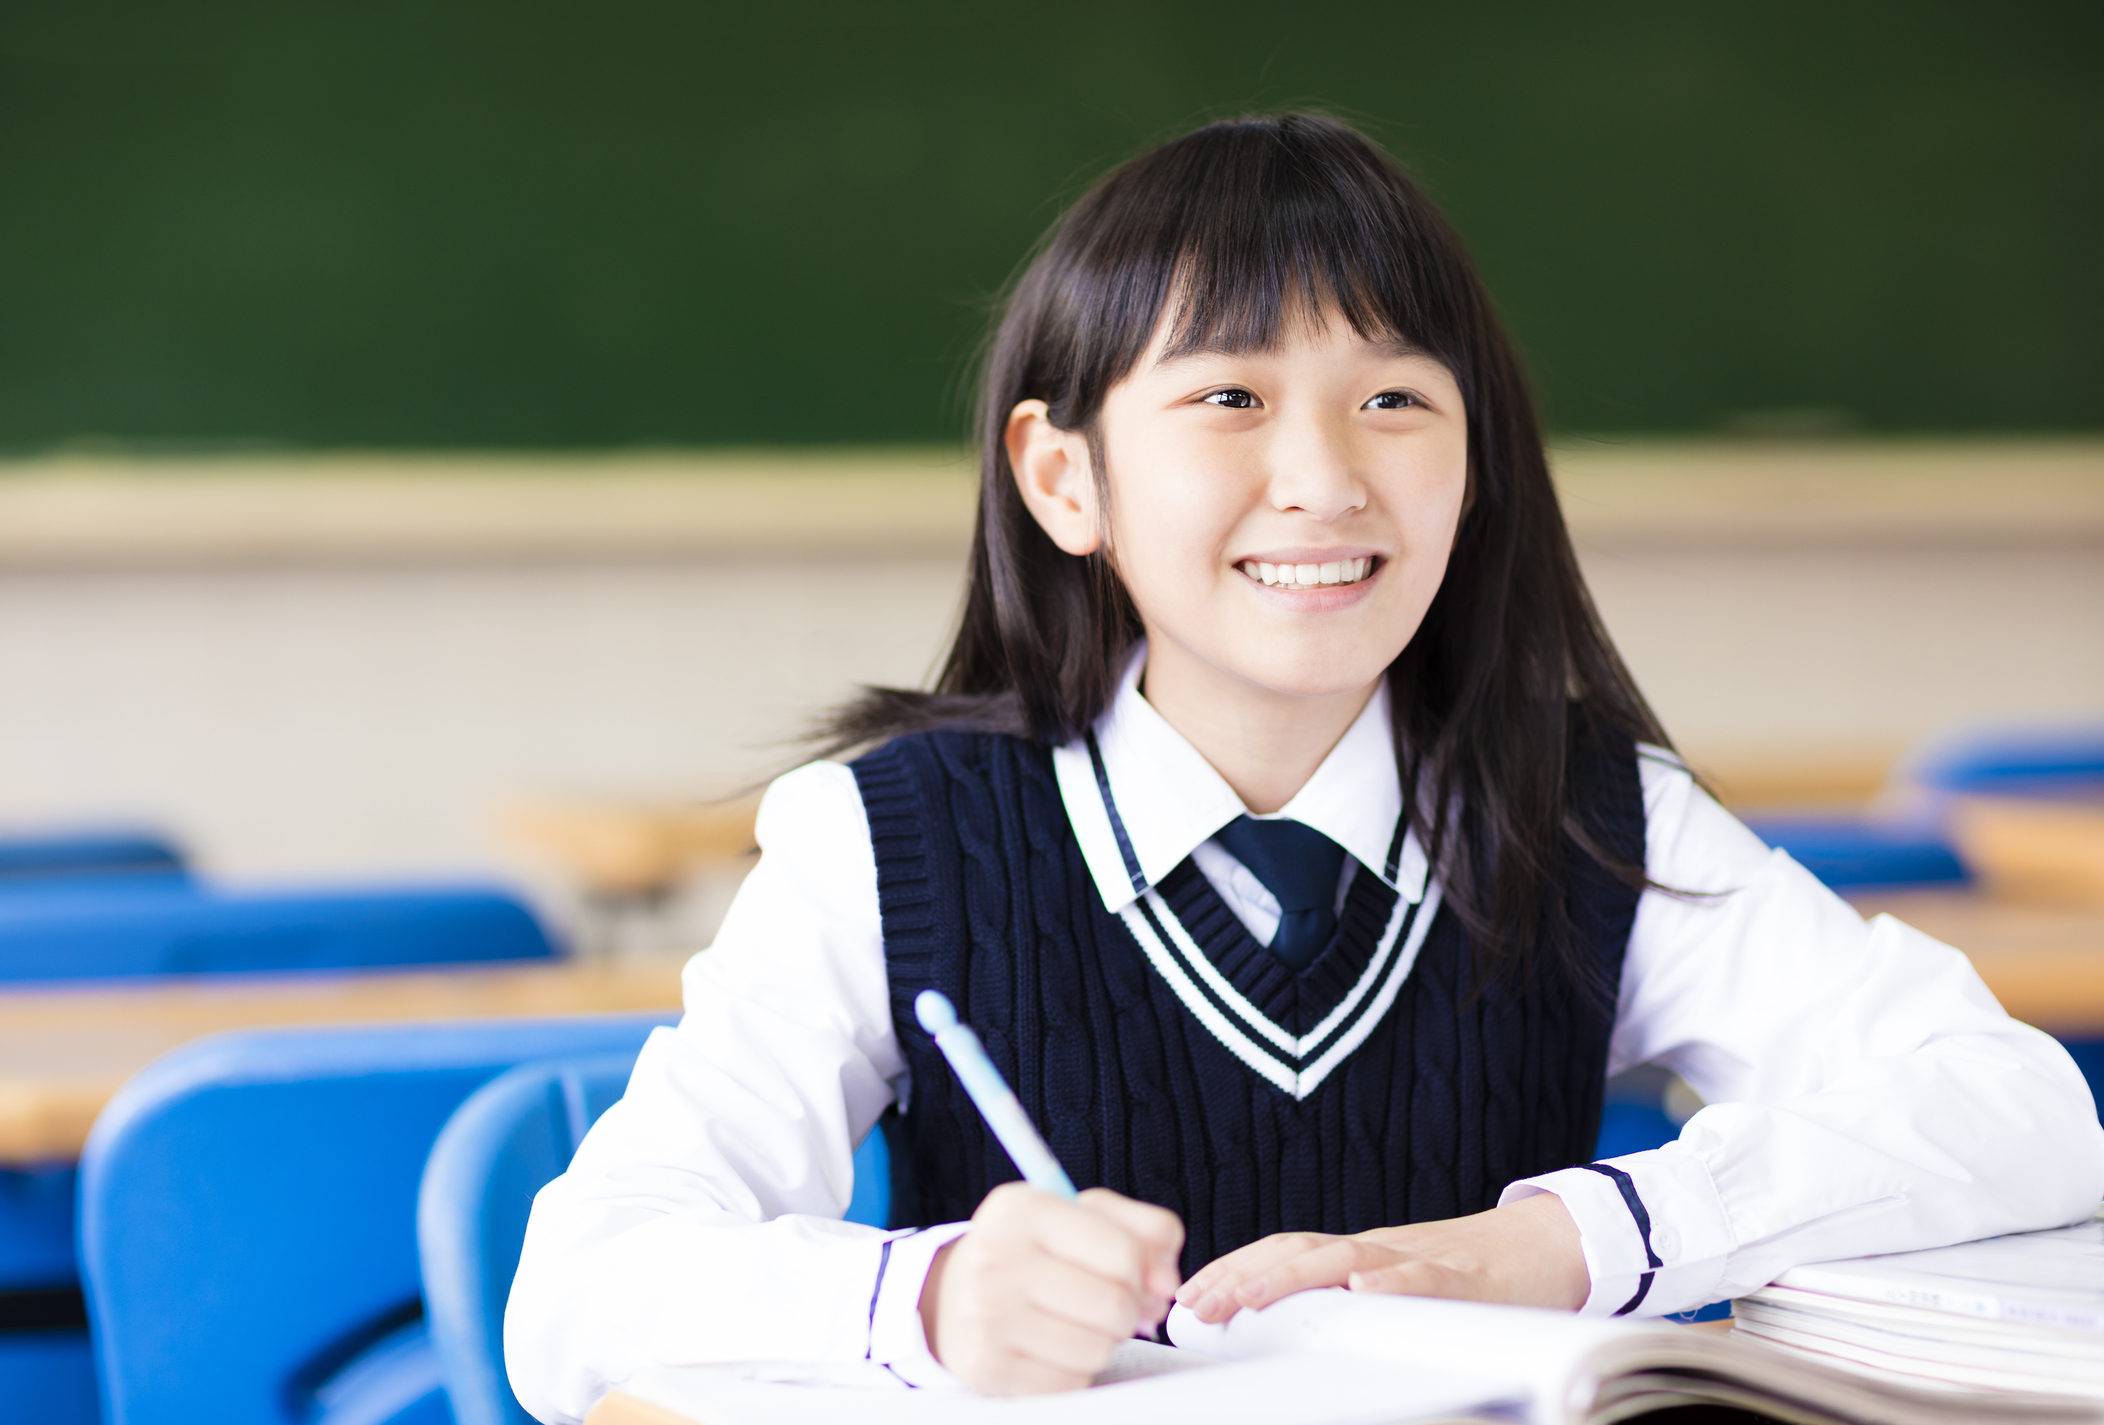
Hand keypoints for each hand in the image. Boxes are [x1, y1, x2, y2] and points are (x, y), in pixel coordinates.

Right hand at [920, 1183, 1184, 1394]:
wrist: (955, 1294)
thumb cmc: (1033, 1250)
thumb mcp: (1083, 1216)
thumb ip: (1146, 1230)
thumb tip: (1167, 1282)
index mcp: (1023, 1209)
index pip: (1124, 1253)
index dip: (1145, 1272)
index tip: (1135, 1276)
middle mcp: (996, 1258)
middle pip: (1115, 1306)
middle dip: (1127, 1311)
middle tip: (1108, 1304)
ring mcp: (986, 1316)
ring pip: (1098, 1349)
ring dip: (1102, 1342)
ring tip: (1077, 1323)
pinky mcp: (986, 1366)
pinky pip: (1071, 1382)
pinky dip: (1074, 1370)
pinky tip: (1052, 1347)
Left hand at [1175, 1191, 1587, 1322]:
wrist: (1548, 1244)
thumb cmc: (1469, 1273)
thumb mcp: (1398, 1284)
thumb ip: (1351, 1300)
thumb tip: (1291, 1328)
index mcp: (1358, 1253)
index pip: (1281, 1251)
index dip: (1232, 1269)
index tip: (1187, 1296)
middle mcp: (1377, 1249)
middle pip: (1297, 1251)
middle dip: (1240, 1277)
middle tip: (1197, 1306)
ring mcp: (1418, 1260)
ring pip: (1345, 1258)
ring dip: (1291, 1276)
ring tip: (1249, 1297)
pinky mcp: (1466, 1281)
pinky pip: (1425, 1279)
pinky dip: (1393, 1283)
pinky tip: (1365, 1291)